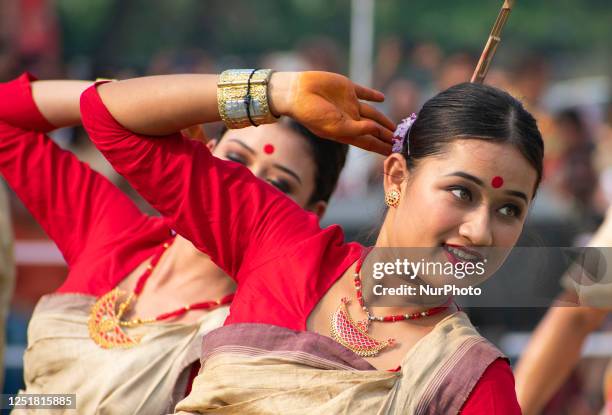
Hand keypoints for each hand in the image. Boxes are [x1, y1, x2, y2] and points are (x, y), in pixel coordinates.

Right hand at [269, 71, 394, 154]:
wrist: (297, 93)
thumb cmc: (313, 114)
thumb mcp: (336, 126)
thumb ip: (358, 129)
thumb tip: (377, 129)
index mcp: (346, 132)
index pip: (369, 142)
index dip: (382, 148)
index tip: (396, 154)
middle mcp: (349, 119)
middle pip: (373, 130)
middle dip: (386, 136)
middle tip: (403, 142)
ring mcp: (349, 104)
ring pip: (372, 113)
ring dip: (384, 120)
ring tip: (396, 127)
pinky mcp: (347, 88)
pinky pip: (364, 92)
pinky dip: (373, 95)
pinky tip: (382, 98)